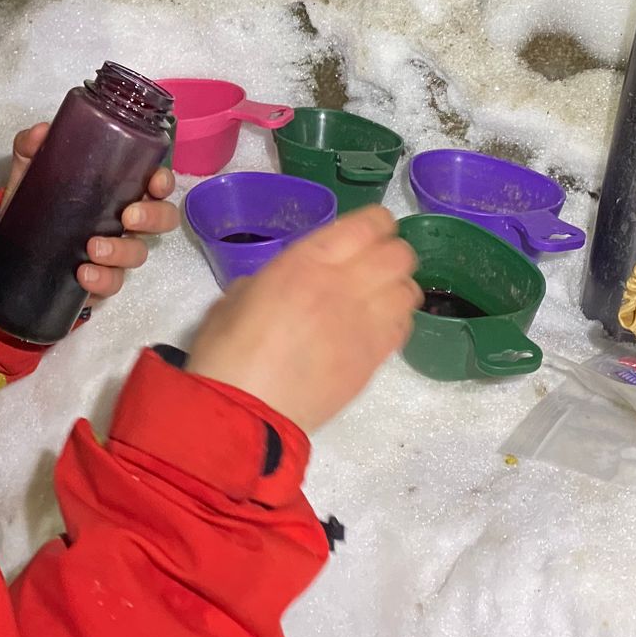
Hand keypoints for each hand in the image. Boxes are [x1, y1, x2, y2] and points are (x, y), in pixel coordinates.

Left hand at [0, 122, 178, 300]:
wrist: (11, 245)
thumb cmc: (35, 202)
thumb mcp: (30, 170)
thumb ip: (31, 148)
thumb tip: (40, 131)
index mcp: (118, 189)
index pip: (154, 182)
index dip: (164, 182)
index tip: (156, 182)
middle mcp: (124, 220)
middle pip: (162, 219)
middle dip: (153, 217)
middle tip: (128, 216)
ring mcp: (115, 251)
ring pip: (139, 253)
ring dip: (122, 250)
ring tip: (93, 248)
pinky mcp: (100, 278)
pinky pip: (113, 283)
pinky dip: (103, 279)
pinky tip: (83, 274)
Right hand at [183, 206, 420, 433]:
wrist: (245, 413)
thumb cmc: (226, 354)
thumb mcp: (234, 299)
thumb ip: (264, 283)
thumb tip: (274, 288)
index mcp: (305, 262)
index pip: (367, 225)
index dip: (376, 223)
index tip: (370, 230)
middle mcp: (343, 286)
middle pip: (399, 254)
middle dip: (391, 254)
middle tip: (373, 265)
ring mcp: (364, 325)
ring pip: (409, 290)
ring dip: (397, 288)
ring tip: (378, 298)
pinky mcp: (372, 360)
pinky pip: (403, 327)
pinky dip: (397, 321)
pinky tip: (377, 327)